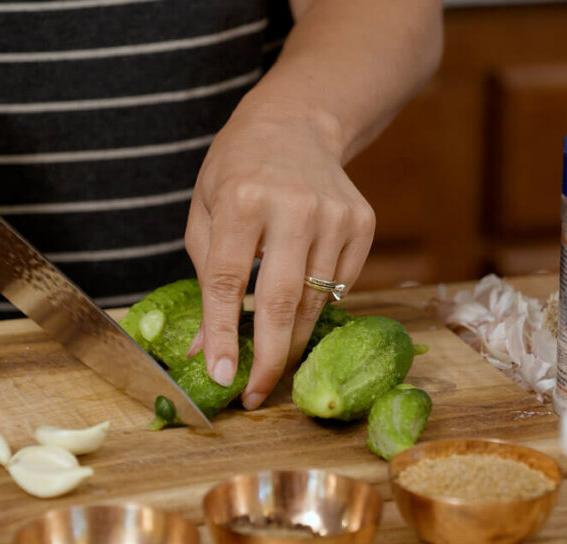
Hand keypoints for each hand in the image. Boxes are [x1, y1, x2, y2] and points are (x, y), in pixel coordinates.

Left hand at [185, 101, 374, 409]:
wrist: (296, 124)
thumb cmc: (237, 171)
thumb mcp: (204, 212)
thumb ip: (204, 276)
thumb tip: (207, 349)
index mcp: (241, 200)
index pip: (227, 281)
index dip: (223, 334)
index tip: (221, 377)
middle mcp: (293, 206)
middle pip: (281, 300)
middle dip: (268, 357)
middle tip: (256, 395)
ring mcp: (335, 215)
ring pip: (314, 300)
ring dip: (291, 340)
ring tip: (272, 363)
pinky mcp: (362, 223)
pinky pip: (339, 285)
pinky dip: (316, 307)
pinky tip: (299, 307)